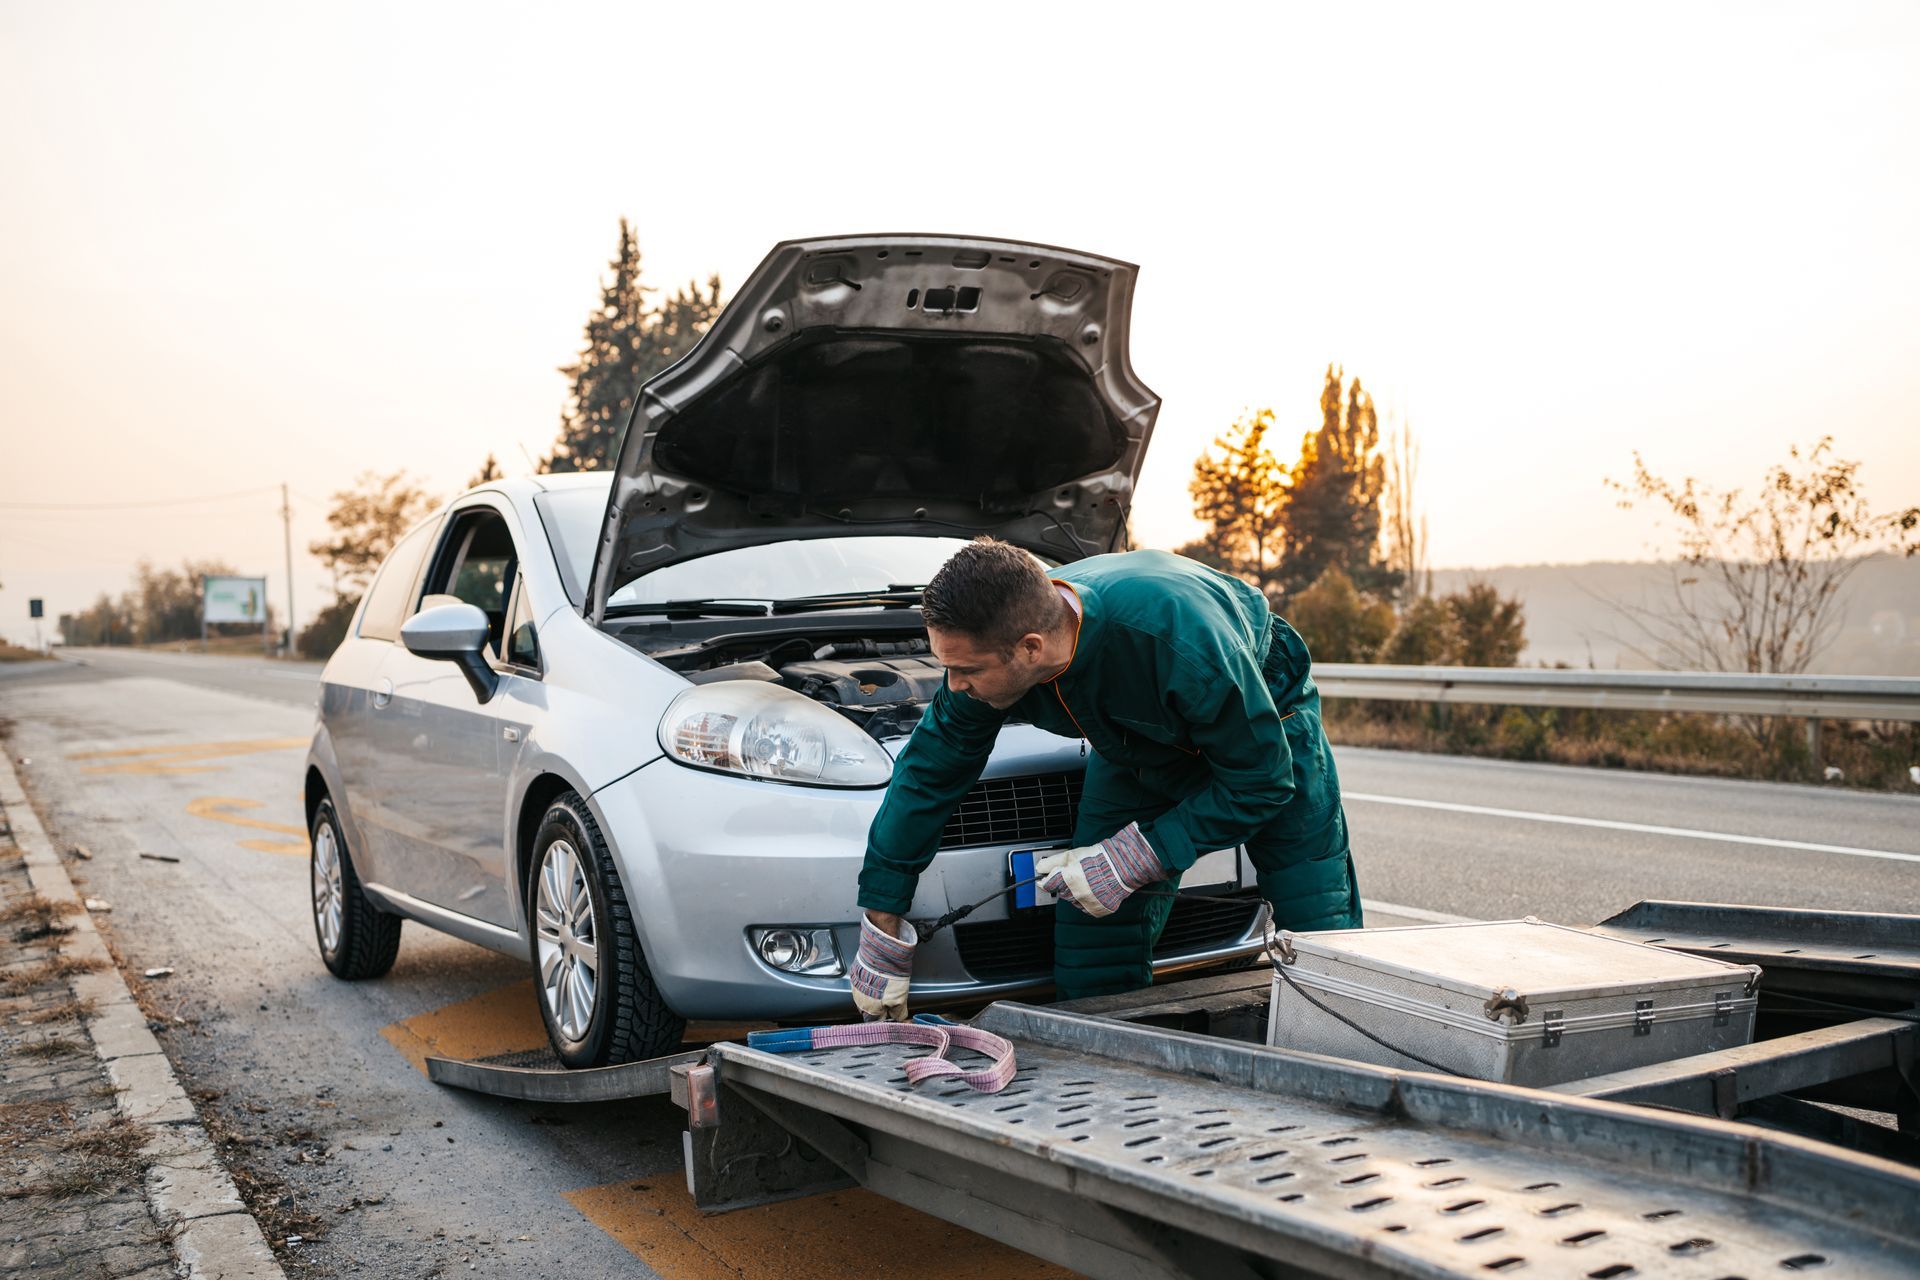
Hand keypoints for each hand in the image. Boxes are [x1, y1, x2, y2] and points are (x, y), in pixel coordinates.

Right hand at [849, 910, 916, 1020]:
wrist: (882, 952)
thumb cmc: (889, 975)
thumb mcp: (900, 998)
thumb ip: (898, 1012)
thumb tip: (900, 1019)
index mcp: (869, 1009)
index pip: (876, 1023)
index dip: (886, 1021)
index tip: (893, 1017)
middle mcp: (859, 1000)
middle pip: (869, 1011)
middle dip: (880, 1009)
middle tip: (890, 1002)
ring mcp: (855, 987)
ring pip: (864, 999)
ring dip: (874, 997)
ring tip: (885, 989)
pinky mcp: (855, 975)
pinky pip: (861, 986)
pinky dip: (869, 985)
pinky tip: (878, 980)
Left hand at [1035, 823, 1165, 917]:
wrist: (1122, 866)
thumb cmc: (1098, 858)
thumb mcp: (1071, 855)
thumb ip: (1052, 863)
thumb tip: (1039, 869)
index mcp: (1068, 879)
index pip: (1047, 885)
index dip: (1045, 880)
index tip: (1045, 879)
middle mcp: (1077, 894)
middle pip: (1061, 892)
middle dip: (1064, 884)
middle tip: (1076, 874)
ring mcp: (1087, 904)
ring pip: (1073, 901)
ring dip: (1076, 893)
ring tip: (1089, 880)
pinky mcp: (1097, 911)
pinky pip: (1085, 908)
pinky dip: (1088, 900)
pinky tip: (1095, 889)